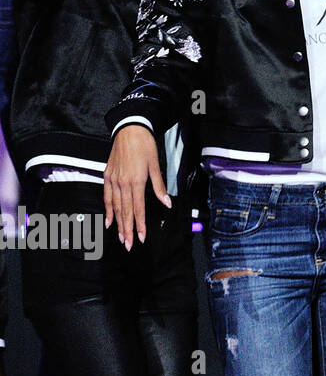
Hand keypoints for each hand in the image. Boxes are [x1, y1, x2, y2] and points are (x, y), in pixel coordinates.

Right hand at [103, 124, 170, 250]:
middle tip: (128, 244)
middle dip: (127, 229)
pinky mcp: (107, 176)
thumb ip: (159, 186)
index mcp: (136, 181)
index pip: (139, 208)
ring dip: (118, 223)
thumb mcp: (156, 165)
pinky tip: (109, 220)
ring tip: (120, 237)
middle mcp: (123, 183)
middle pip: (125, 211)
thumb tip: (167, 203)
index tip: (141, 237)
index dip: (140, 224)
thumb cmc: (145, 146)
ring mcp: (113, 180)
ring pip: (115, 206)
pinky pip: (107, 197)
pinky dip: (108, 209)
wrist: (129, 130)